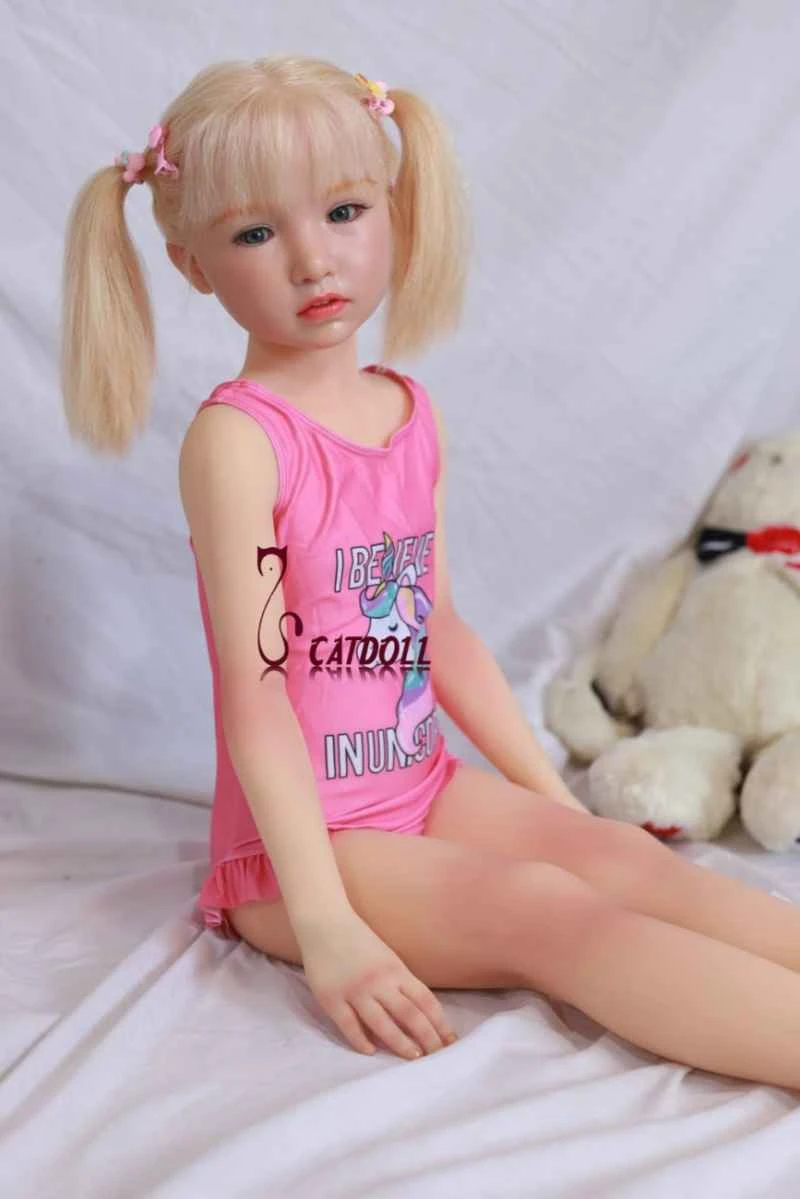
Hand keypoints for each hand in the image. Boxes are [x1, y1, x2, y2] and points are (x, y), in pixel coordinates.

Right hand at [297, 909, 457, 1059]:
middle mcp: (379, 981)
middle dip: (427, 1038)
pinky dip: (361, 1041)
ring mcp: (355, 990)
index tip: (450, 1041)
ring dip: (400, 1044)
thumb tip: (419, 1016)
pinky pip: (349, 1026)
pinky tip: (371, 1051)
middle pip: (409, 1015)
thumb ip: (401, 984)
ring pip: (382, 1024)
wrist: (325, 922)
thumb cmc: (358, 941)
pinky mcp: (332, 998)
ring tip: (413, 1057)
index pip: (425, 1001)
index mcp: (396, 970)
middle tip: (438, 1056)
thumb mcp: (387, 958)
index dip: (440, 1023)